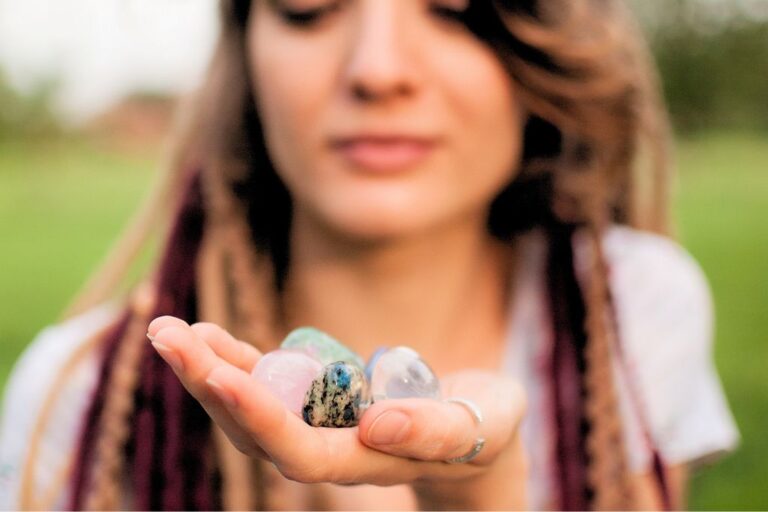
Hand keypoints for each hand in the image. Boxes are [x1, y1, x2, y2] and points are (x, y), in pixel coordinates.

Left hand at [147, 316, 527, 508]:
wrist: (474, 434)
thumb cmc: (485, 427)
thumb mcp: (482, 425)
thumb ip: (437, 429)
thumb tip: (379, 422)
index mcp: (368, 461)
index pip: (302, 451)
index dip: (260, 415)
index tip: (220, 373)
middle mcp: (331, 450)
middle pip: (256, 431)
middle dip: (210, 384)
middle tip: (167, 336)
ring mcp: (318, 426)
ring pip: (250, 409)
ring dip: (205, 369)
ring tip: (167, 330)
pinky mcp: (316, 400)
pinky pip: (266, 384)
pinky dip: (232, 359)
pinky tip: (203, 334)